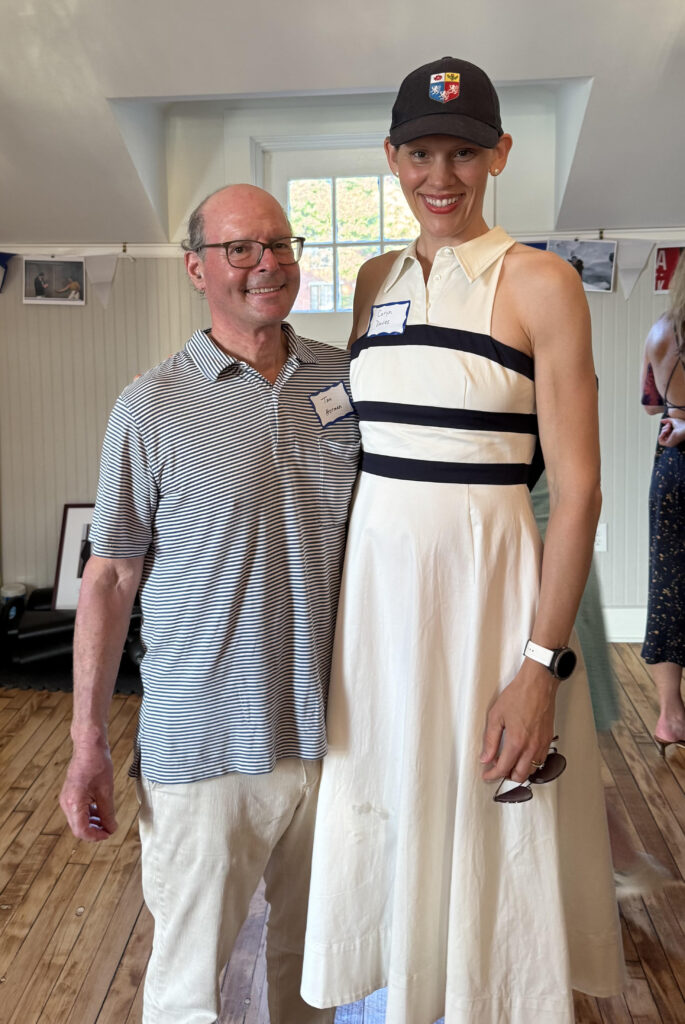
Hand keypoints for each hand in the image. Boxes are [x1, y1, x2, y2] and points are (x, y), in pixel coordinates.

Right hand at [59, 744, 117, 841]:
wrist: (89, 747)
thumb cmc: (97, 764)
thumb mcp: (106, 791)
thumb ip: (108, 813)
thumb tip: (111, 828)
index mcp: (74, 803)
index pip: (81, 831)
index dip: (96, 836)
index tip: (109, 834)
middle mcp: (66, 803)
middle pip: (78, 828)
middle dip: (94, 831)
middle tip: (110, 829)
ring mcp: (66, 798)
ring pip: (78, 820)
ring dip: (92, 824)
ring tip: (107, 821)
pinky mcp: (70, 794)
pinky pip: (78, 811)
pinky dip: (89, 814)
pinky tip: (100, 811)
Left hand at [480, 659, 559, 782]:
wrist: (538, 684)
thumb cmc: (519, 695)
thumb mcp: (496, 716)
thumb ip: (490, 740)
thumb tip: (485, 756)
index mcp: (516, 742)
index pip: (503, 768)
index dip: (492, 775)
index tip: (487, 775)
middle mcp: (531, 746)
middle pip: (519, 775)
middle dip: (506, 776)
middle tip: (497, 769)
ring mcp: (542, 744)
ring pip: (531, 770)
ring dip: (520, 771)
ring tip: (509, 762)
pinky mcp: (548, 739)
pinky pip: (540, 760)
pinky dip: (531, 763)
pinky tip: (523, 755)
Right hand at [659, 417, 684, 446]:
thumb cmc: (683, 425)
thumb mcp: (673, 421)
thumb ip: (667, 420)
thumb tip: (661, 421)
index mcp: (673, 436)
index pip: (665, 433)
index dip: (665, 427)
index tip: (669, 424)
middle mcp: (672, 440)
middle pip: (662, 435)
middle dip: (664, 428)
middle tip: (669, 425)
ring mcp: (670, 443)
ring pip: (661, 437)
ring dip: (663, 431)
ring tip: (669, 428)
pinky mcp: (669, 444)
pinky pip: (661, 441)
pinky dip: (661, 435)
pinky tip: (665, 431)